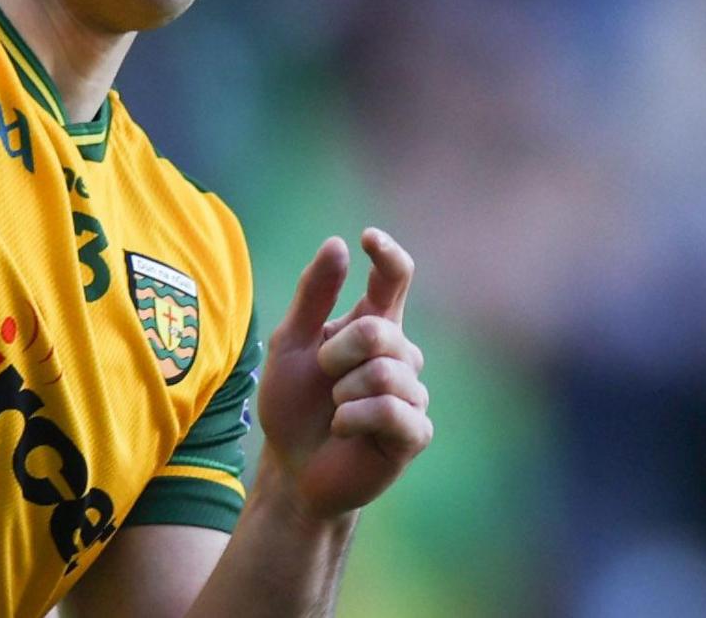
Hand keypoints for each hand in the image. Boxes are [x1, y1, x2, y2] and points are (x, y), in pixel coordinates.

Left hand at [253, 229, 432, 521]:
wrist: (292, 468)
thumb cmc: (293, 405)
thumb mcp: (290, 344)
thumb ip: (312, 296)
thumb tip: (338, 244)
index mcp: (372, 326)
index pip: (394, 279)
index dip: (388, 255)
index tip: (368, 238)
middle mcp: (400, 354)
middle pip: (378, 330)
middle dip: (337, 353)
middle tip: (323, 375)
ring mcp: (412, 394)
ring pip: (385, 372)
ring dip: (343, 392)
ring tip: (335, 409)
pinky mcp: (415, 432)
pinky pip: (391, 411)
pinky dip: (353, 419)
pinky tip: (344, 429)